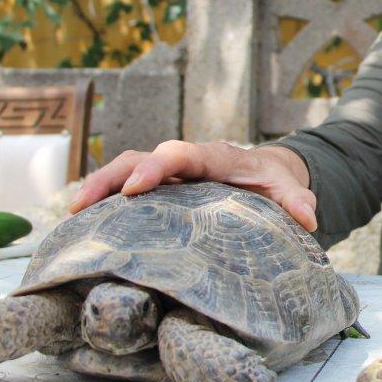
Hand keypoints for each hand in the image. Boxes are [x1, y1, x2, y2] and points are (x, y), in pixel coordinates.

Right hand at [67, 140, 317, 230]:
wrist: (265, 173)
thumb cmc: (272, 182)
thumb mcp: (287, 189)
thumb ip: (297, 200)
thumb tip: (310, 217)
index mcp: (213, 157)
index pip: (181, 153)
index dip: (159, 166)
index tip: (139, 187)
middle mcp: (183, 161)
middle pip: (141, 159)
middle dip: (112, 177)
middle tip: (83, 204)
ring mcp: (167, 175)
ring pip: (125, 171)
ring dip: (98, 188)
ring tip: (72, 215)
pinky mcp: (158, 190)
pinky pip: (125, 190)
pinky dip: (103, 202)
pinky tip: (81, 227)